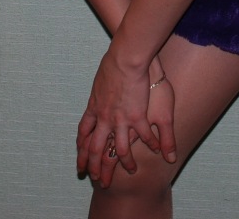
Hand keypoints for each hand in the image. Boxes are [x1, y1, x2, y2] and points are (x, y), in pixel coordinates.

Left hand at [76, 54, 173, 188]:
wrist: (124, 58)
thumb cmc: (113, 64)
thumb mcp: (100, 83)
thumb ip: (100, 95)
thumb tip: (101, 96)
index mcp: (94, 108)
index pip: (84, 134)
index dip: (82, 150)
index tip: (81, 162)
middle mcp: (104, 118)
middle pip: (97, 149)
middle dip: (96, 167)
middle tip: (98, 180)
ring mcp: (120, 119)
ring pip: (120, 149)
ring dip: (126, 162)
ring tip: (131, 171)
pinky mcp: (137, 116)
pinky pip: (144, 136)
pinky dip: (151, 144)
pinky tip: (158, 151)